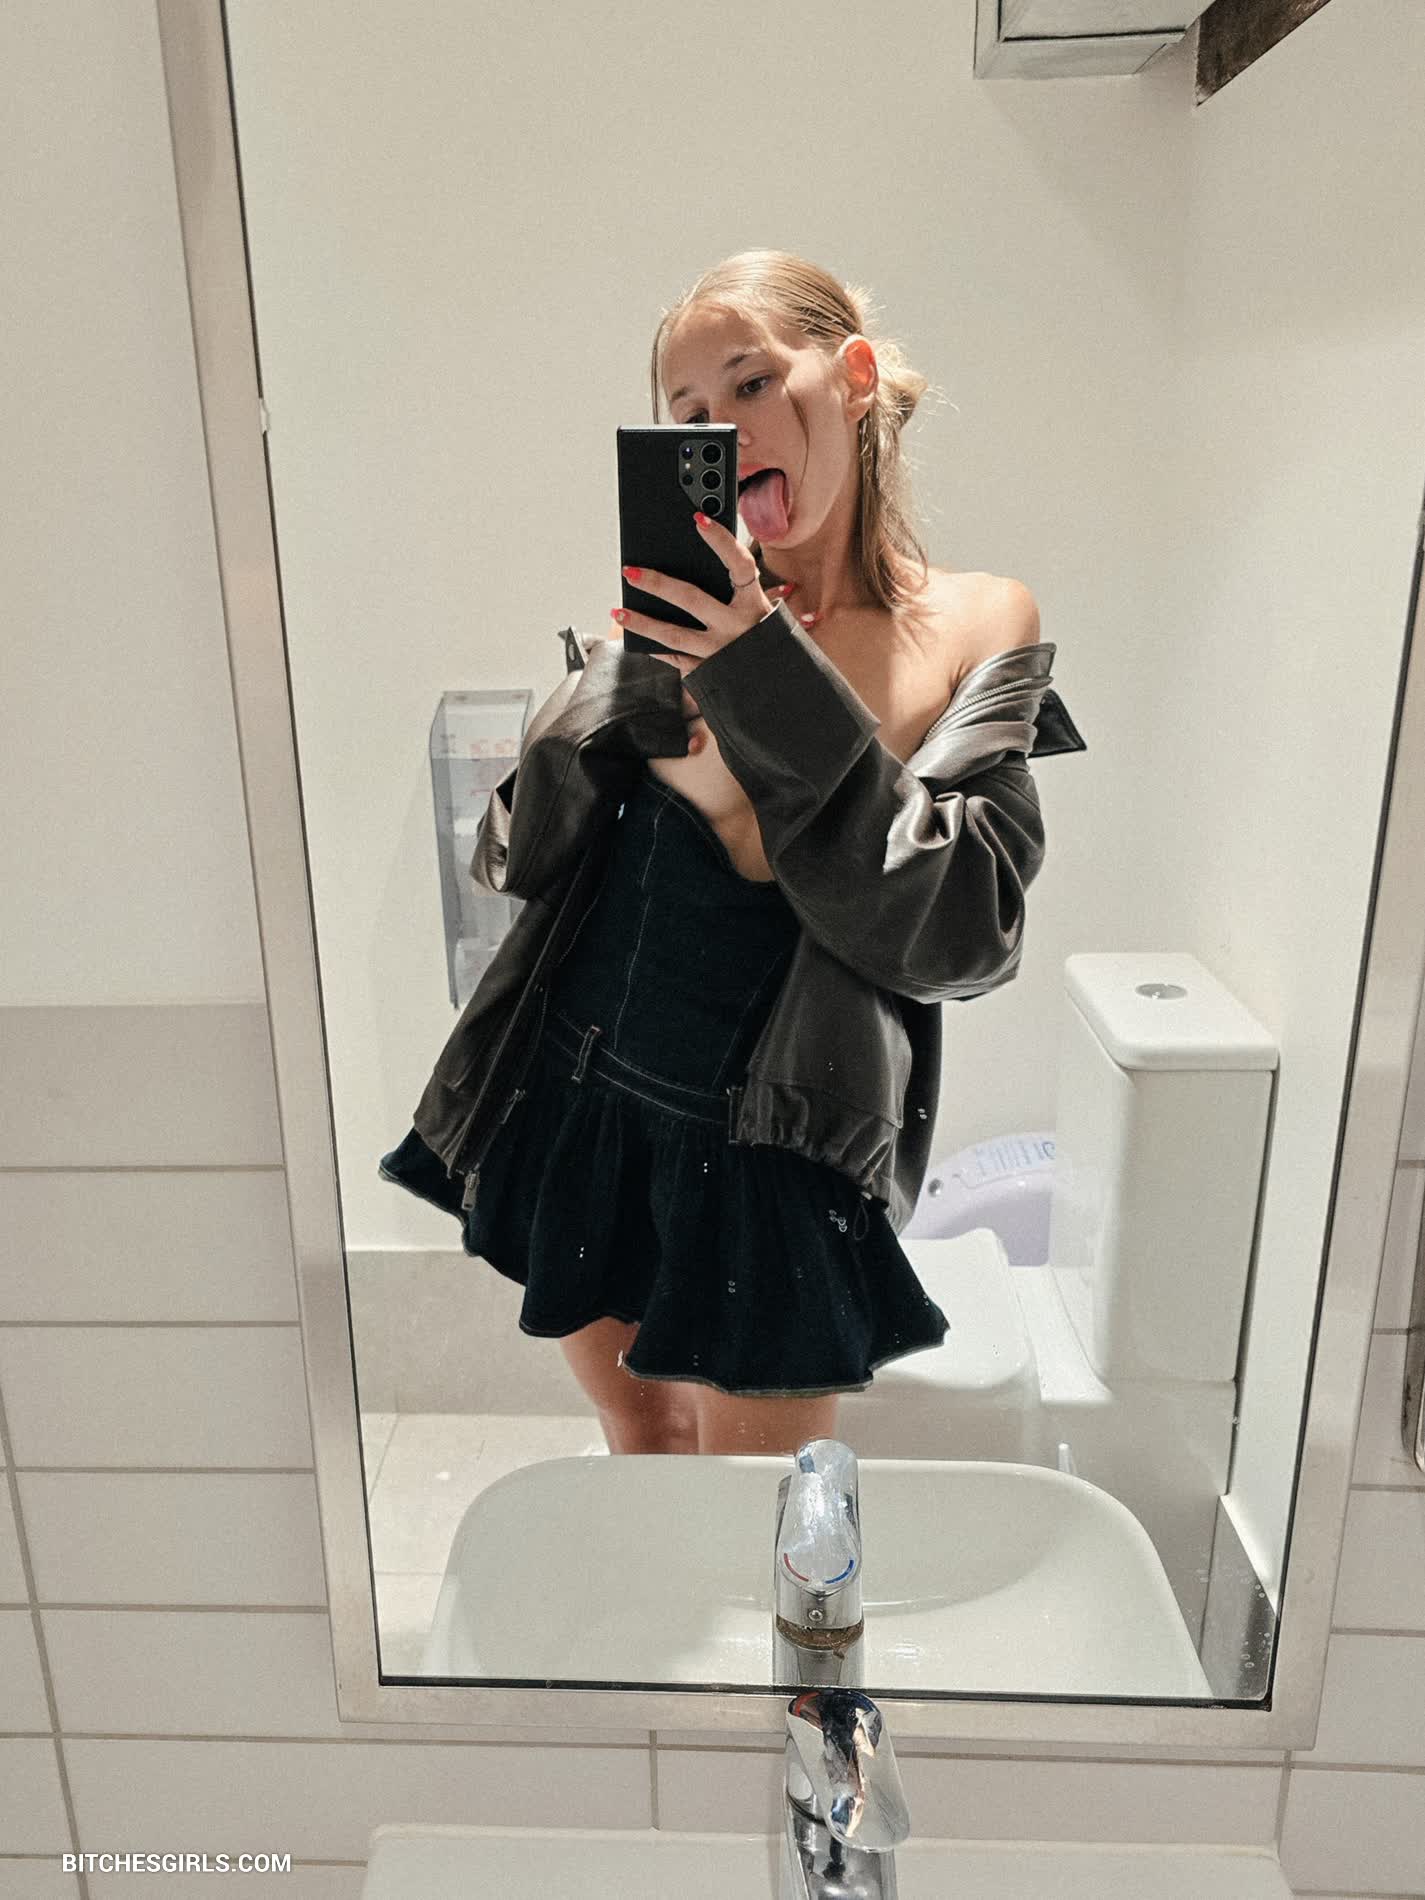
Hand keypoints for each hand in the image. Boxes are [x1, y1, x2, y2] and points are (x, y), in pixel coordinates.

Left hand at [613, 511, 789, 677]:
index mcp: (755, 606)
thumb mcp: (766, 614)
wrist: (781, 692)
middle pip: (691, 598)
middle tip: (629, 570)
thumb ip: (740, 591)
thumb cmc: (767, 641)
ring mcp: (719, 652)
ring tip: (618, 611)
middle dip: (657, 583)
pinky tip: (635, 637)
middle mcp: (736, 628)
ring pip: (673, 634)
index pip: (740, 565)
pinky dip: (654, 646)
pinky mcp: (707, 672)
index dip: (721, 541)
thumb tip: (707, 563)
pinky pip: (674, 657)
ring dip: (642, 622)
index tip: (699, 519)